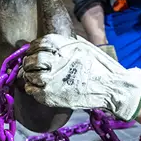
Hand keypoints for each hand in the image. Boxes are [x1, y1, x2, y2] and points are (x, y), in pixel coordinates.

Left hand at [20, 34, 140, 120]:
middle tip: (30, 66)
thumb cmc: (100, 67)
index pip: (39, 44)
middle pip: (31, 60)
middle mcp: (55, 61)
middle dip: (29, 62)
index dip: (33, 48)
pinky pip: (32, 90)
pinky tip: (38, 87)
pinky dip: (32, 88)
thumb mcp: (84, 47)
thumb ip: (66, 44)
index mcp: (63, 47)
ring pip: (29, 75)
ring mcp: (52, 79)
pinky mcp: (51, 96)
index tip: (33, 52)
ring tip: (34, 77)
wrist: (111, 88)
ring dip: (30, 75)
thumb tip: (51, 45)